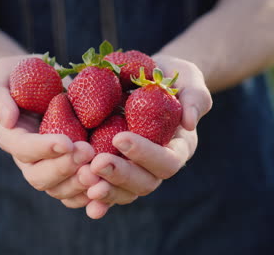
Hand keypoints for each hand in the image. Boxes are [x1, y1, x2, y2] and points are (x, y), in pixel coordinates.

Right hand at [0, 55, 97, 203]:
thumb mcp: (4, 75)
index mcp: (11, 136)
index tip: (66, 142)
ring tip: (100, 174)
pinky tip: (106, 188)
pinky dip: (89, 195)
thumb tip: (7, 120)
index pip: (22, 148)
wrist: (42, 82)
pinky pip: (75, 192)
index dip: (43, 148)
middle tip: (88, 153)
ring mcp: (48, 167)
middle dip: (63, 168)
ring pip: (58, 189)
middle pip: (38, 176)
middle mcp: (28, 158)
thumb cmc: (21, 75)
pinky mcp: (68, 171)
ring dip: (78, 185)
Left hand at [80, 55, 212, 218]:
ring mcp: (135, 170)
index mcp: (177, 147)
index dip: (145, 154)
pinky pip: (106, 188)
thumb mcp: (188, 78)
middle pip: (144, 183)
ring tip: (82, 177)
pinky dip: (91, 195)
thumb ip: (195, 97)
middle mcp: (156, 165)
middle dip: (120, 175)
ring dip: (104, 189)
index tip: (120, 138)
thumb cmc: (171, 77)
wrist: (149, 80)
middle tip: (96, 163)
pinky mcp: (116, 169)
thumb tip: (189, 122)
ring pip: (124, 192)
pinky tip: (78, 194)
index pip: (167, 161)